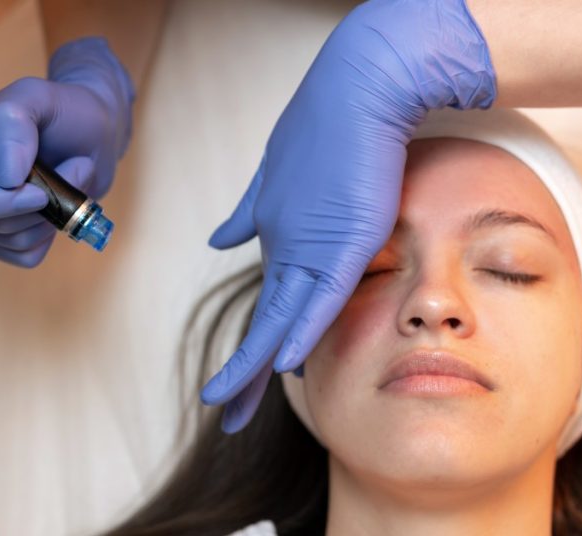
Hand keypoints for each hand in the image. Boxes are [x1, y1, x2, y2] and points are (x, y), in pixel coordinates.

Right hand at [0, 37, 133, 266]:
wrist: (88, 135)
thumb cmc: (61, 111)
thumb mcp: (38, 97)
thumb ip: (14, 122)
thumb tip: (5, 176)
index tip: (37, 192)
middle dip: (36, 205)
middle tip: (72, 168)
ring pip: (9, 240)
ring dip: (53, 213)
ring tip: (70, 175)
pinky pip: (26, 254)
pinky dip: (53, 231)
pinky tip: (58, 201)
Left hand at [200, 0, 496, 431]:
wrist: (362, 91)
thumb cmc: (332, 132)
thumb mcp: (281, 181)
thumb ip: (248, 215)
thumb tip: (219, 238)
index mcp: (278, 239)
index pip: (267, 307)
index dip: (252, 349)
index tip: (237, 382)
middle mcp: (286, 248)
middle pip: (263, 324)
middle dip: (241, 375)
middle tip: (219, 414)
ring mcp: (311, 246)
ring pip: (279, 321)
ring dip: (252, 368)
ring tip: (226, 408)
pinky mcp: (342, 241)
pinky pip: (320, 298)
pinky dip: (301, 332)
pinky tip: (282, 365)